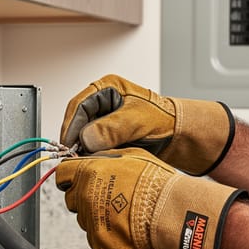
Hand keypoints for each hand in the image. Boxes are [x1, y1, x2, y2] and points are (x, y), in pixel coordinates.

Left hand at [55, 147, 243, 248]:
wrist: (169, 211)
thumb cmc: (156, 183)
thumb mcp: (131, 155)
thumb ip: (106, 157)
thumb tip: (95, 157)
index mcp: (90, 171)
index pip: (63, 173)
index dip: (70, 176)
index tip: (76, 180)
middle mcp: (85, 195)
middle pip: (72, 198)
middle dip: (84, 197)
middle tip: (107, 197)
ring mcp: (91, 220)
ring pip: (84, 219)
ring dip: (97, 216)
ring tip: (121, 213)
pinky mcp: (100, 241)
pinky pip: (96, 238)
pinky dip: (106, 235)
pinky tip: (122, 227)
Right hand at [60, 74, 234, 174]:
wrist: (179, 135)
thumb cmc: (164, 120)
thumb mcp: (137, 120)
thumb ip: (112, 128)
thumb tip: (87, 138)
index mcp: (108, 88)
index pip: (79, 104)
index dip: (71, 125)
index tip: (69, 143)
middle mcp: (103, 101)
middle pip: (78, 120)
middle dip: (76, 139)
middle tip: (74, 156)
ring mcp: (104, 118)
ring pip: (84, 134)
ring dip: (84, 148)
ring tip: (85, 160)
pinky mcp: (108, 134)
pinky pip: (93, 144)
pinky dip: (92, 153)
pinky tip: (95, 161)